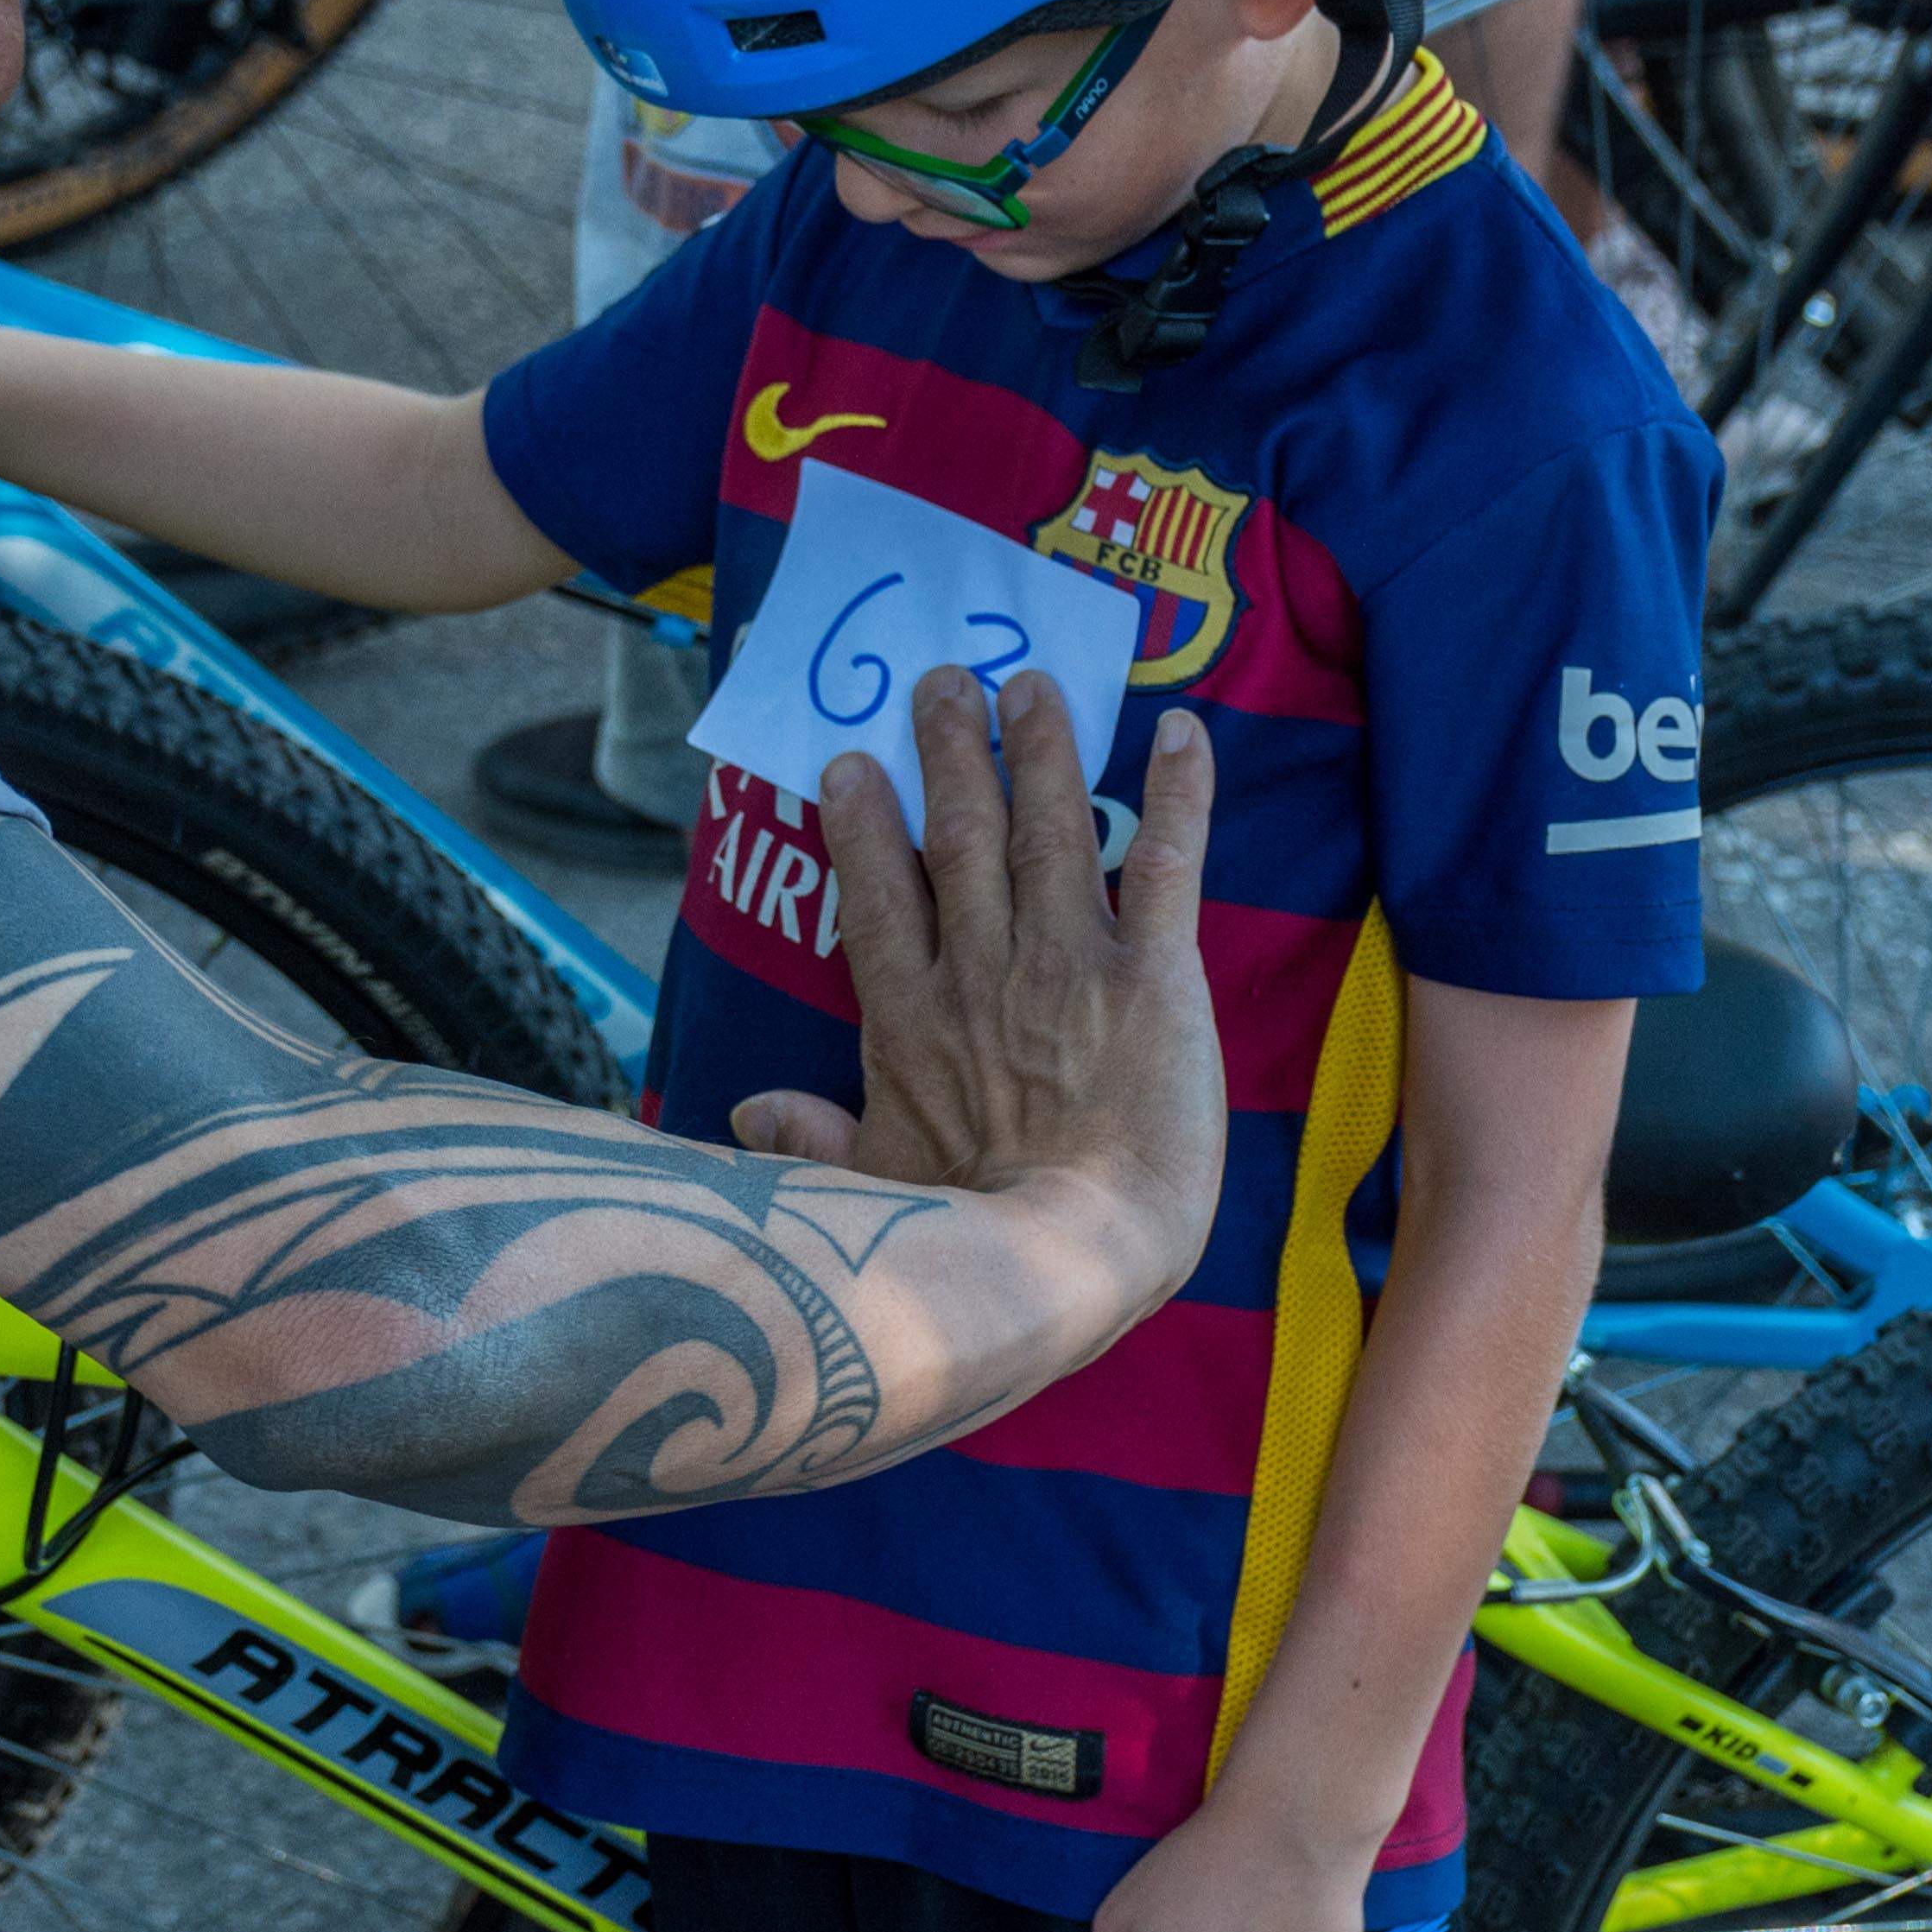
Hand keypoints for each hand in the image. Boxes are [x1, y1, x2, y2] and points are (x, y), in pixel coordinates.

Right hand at [727, 673, 1223, 1286]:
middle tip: (945, 679)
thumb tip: (747, 1110)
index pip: (878, 897)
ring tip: (1032, 683)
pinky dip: (1179, 795)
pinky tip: (1184, 732)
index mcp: (910, 1018)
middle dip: (951, 752)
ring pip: (1049, 827)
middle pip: (961, 838)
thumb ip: (809, 1138)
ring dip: (1041, 749)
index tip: (850, 764)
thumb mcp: (867, 1186)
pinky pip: (1166, 866)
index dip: (862, 825)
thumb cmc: (967, 1238)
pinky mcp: (1153, 974)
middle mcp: (982, 968)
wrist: (1070, 1252)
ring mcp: (1067, 962)